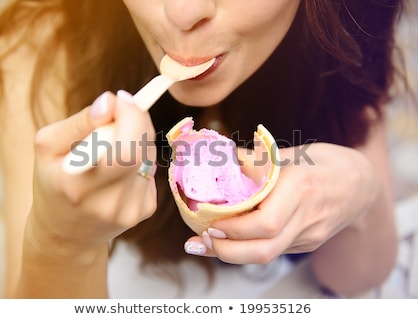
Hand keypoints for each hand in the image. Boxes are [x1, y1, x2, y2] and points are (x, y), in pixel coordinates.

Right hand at [27, 91, 156, 254]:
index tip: (120, 99)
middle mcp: (109, 203)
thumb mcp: (48, 148)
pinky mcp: (144, 210)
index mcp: (78, 186)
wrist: (66, 234)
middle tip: (119, 113)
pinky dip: (138, 160)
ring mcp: (131, 210)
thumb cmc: (53, 184)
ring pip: (148, 156)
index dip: (131, 117)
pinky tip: (119, 169)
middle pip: (142, 149)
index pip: (125, 150)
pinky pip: (150, 170)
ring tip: (111, 148)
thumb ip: (79, 122)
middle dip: (136, 120)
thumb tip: (110, 102)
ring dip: (136, 140)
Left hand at [184, 143, 377, 263]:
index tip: (208, 222)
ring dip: (233, 254)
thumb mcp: (290, 153)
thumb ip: (255, 160)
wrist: (362, 184)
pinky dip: (248, 248)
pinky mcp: (308, 243)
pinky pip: (274, 250)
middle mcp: (306, 216)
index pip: (265, 222)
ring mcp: (310, 234)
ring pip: (268, 255)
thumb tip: (218, 160)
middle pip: (264, 250)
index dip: (233, 229)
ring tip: (207, 243)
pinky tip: (231, 239)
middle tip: (201, 240)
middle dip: (226, 251)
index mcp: (301, 187)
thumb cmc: (323, 162)